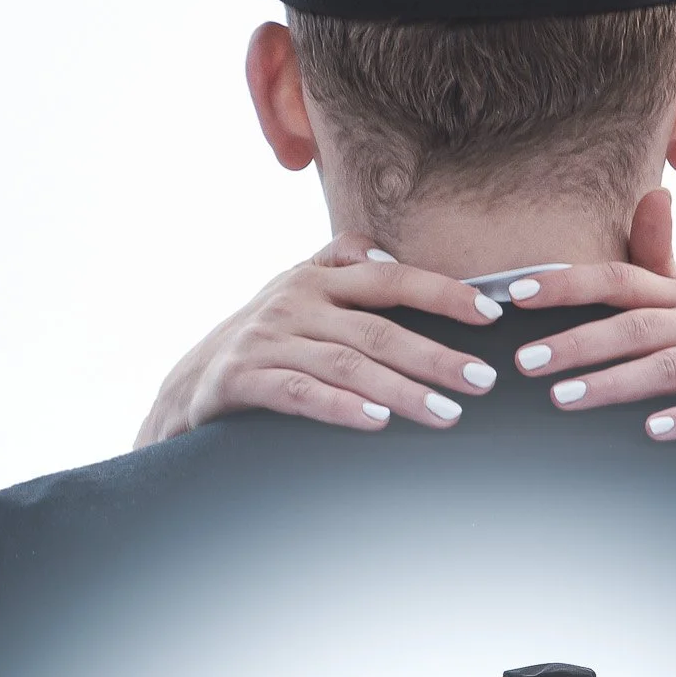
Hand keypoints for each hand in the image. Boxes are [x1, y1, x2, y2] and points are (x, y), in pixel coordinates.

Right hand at [134, 235, 505, 446]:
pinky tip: (377, 421)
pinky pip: (300, 393)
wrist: (184, 389)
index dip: (442, 293)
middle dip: (436, 355)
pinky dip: (341, 407)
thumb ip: (337, 268)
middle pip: (378, 329)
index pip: (391, 279)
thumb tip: (386, 255)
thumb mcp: (294, 296)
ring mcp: (267, 340)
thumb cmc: (259, 344)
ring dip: (403, 390)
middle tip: (484, 380)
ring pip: (348, 364)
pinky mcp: (242, 379)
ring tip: (447, 413)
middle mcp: (293, 303)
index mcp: (315, 279)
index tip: (491, 315)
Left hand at [508, 190, 675, 452]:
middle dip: (577, 343)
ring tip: (564, 399)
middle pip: (635, 326)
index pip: (619, 279)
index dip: (568, 284)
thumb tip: (654, 193)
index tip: (516, 293)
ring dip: (615, 382)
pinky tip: (653, 432)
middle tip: (524, 362)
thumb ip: (660, 257)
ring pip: (671, 365)